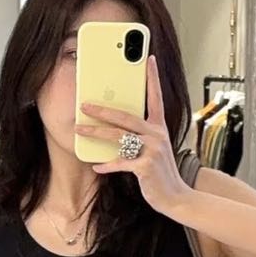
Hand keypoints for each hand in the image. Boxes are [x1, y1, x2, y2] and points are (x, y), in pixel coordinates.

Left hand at [79, 54, 186, 216]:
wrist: (176, 197)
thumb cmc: (160, 173)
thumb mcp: (154, 150)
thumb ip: (140, 137)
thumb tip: (115, 131)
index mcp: (159, 127)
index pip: (156, 97)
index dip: (152, 78)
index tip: (149, 59)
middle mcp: (156, 135)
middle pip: (125, 116)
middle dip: (102, 110)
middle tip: (84, 105)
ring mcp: (151, 150)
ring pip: (118, 137)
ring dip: (96, 133)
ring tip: (79, 130)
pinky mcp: (145, 166)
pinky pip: (120, 162)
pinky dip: (107, 165)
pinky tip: (96, 166)